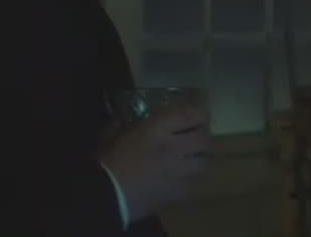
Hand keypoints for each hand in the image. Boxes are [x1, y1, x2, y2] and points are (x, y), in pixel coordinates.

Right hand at [101, 106, 211, 221]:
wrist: (107, 196)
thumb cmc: (107, 162)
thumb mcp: (113, 135)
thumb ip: (124, 124)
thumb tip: (125, 120)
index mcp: (157, 130)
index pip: (190, 116)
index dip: (199, 113)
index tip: (199, 114)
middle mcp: (174, 148)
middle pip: (204, 139)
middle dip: (203, 136)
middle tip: (197, 136)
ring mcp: (179, 172)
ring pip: (204, 162)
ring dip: (200, 158)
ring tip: (193, 158)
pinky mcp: (178, 193)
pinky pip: (194, 183)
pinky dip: (191, 179)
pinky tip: (181, 178)